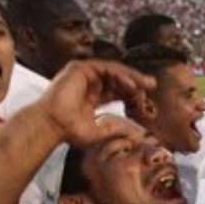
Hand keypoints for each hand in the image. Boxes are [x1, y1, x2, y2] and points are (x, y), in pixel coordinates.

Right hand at [37, 59, 155, 145]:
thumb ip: (119, 130)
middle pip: (117, 78)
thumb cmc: (70, 131)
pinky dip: (119, 74)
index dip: (132, 92)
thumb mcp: (101, 131)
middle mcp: (88, 83)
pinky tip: (130, 84)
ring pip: (113, 70)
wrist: (52, 125)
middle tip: (152, 84)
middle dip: (135, 80)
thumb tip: (140, 136)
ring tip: (144, 85)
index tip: (146, 97)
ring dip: (130, 77)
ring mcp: (83, 74)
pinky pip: (104, 67)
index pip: (116, 90)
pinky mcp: (78, 68)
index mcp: (92, 96)